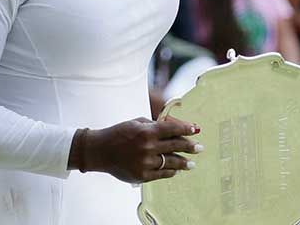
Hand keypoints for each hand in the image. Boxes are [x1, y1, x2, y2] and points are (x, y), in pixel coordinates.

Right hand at [81, 116, 200, 182]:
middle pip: (176, 146)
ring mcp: (145, 163)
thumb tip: (175, 127)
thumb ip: (155, 125)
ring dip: (184, 163)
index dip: (186, 128)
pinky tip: (176, 170)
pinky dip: (170, 172)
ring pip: (171, 162)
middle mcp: (148, 147)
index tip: (196, 129)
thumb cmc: (119, 133)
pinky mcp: (142, 176)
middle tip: (200, 147)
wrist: (100, 150)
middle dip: (190, 146)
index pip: (172, 129)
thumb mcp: (136, 123)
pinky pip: (162, 174)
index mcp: (147, 131)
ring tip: (191, 163)